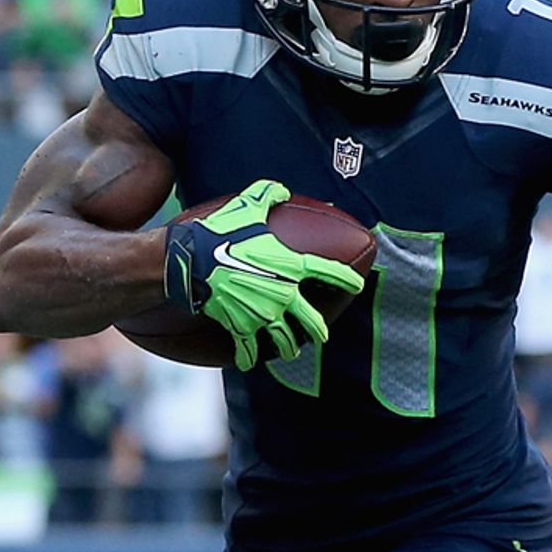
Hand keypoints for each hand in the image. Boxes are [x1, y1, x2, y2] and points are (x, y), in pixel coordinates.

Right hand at [164, 179, 364, 370]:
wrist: (194, 261)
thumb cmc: (222, 232)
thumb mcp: (248, 206)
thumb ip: (268, 195)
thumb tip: (282, 190)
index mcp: (290, 266)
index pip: (329, 273)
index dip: (346, 279)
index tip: (357, 285)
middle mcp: (283, 295)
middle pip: (312, 321)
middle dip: (318, 330)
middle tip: (321, 335)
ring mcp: (263, 315)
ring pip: (284, 342)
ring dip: (287, 348)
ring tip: (289, 350)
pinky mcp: (241, 328)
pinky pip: (248, 350)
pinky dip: (248, 358)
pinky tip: (248, 362)